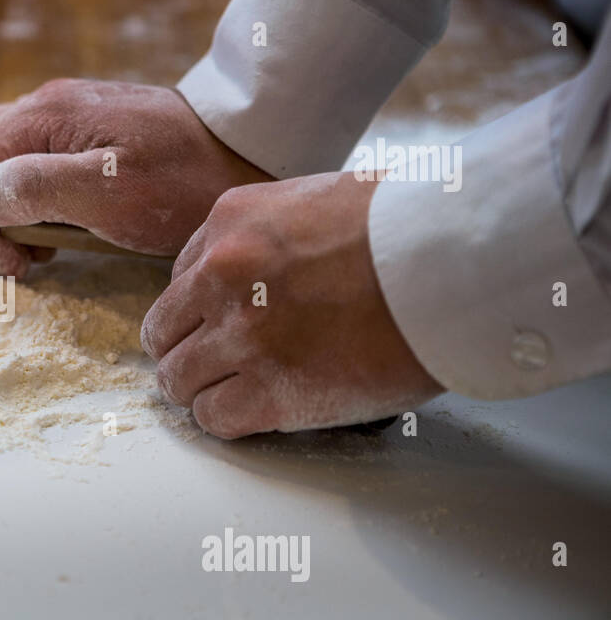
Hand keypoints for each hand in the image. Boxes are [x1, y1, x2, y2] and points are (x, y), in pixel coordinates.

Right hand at [0, 78, 271, 276]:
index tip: (21, 264)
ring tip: (46, 242)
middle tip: (30, 257)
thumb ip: (35, 189)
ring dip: (1, 206)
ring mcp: (61, 116)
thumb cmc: (184, 181)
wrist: (246, 152)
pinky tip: (65, 222)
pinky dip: (27, 195)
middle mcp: (41, 107)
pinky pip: (25, 158)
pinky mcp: (81, 131)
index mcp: (42, 118)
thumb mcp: (110, 193)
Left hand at [141, 172, 442, 438]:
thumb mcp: (316, 199)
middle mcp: (222, 278)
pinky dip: (226, 419)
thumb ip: (272, 234)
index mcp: (229, 223)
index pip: (181, 279)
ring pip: (179, 380)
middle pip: (166, 333)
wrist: (454, 257)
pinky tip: (253, 411)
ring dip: (201, 390)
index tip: (218, 323)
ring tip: (231, 393)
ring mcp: (244, 336)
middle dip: (186, 351)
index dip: (200, 308)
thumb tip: (257, 272)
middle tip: (211, 365)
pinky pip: (215, 418)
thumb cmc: (408, 224)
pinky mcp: (275, 391)